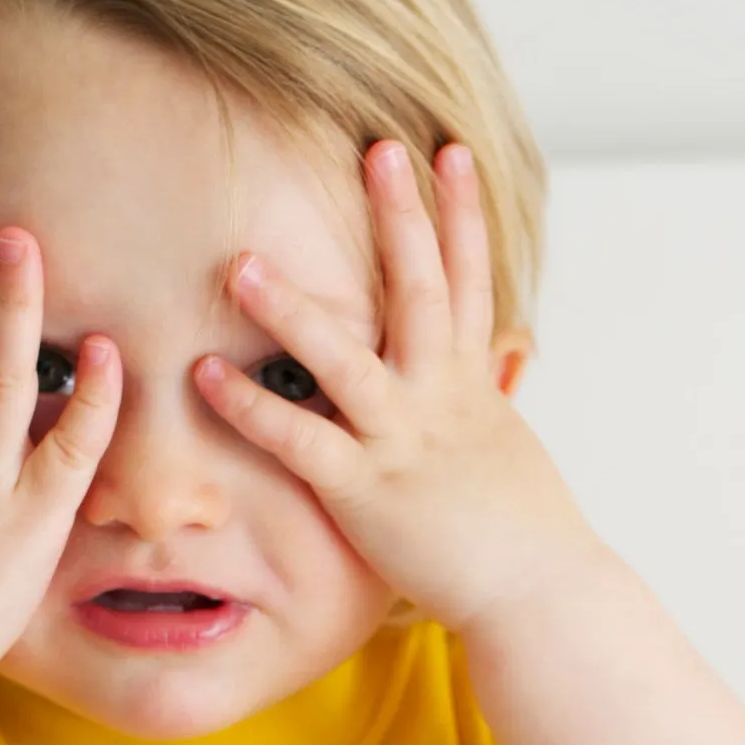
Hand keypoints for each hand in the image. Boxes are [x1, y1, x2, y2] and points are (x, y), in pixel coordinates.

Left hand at [194, 139, 600, 632]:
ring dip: (293, 310)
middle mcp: (441, 398)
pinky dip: (252, 407)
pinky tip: (206, 376)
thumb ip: (494, 390)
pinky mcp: (366, 490)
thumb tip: (510, 351)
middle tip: (376, 149)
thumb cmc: (523, 533)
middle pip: (422, 291)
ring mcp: (403, 440)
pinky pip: (300, 441)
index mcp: (473, 385)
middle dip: (400, 218)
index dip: (461, 213)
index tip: (447, 151)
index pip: (472, 280)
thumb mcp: (510, 447)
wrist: (538, 594)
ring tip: (242, 263)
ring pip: (346, 359)